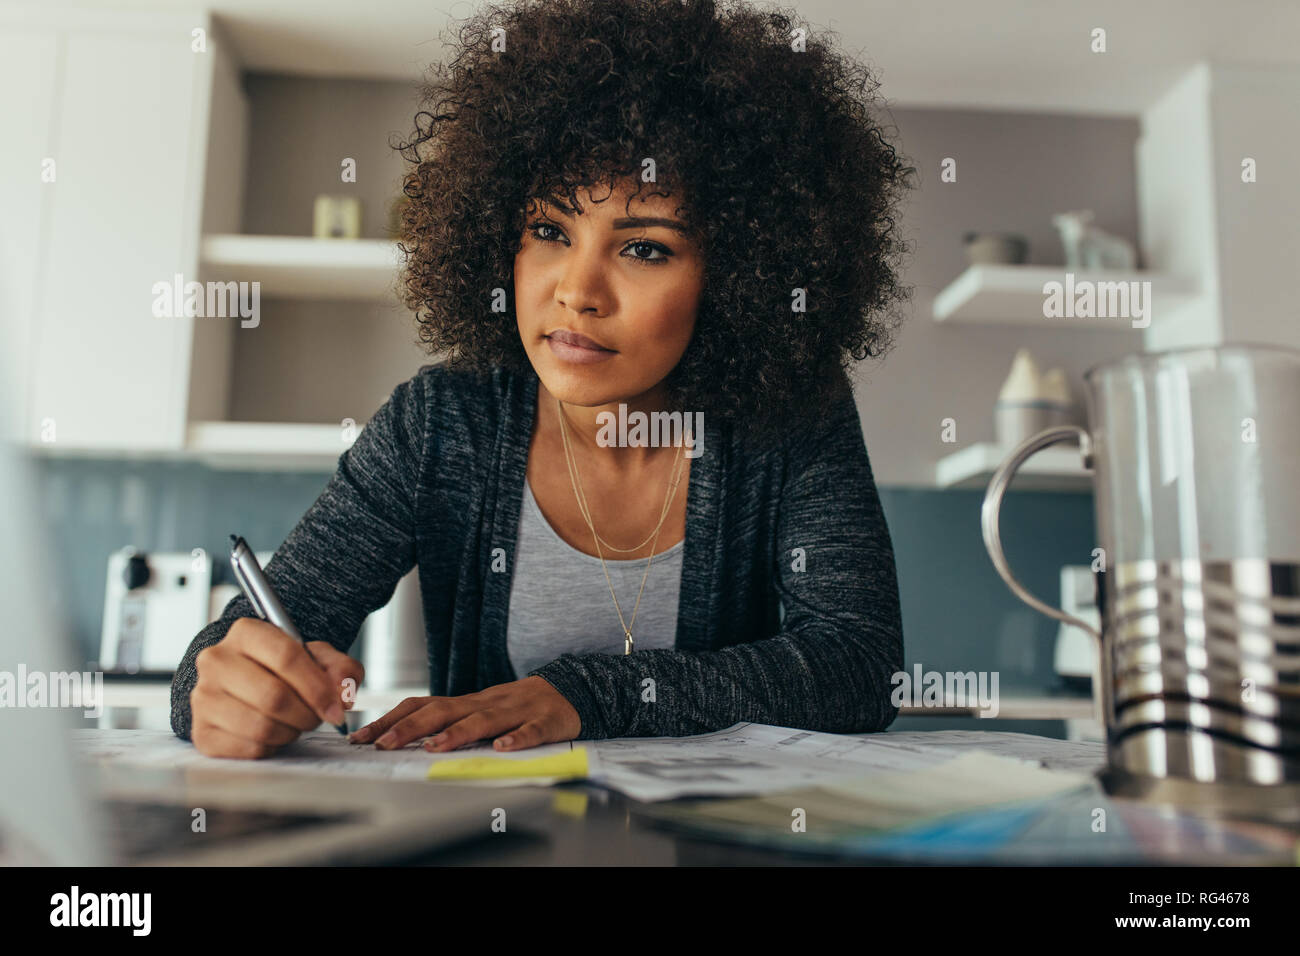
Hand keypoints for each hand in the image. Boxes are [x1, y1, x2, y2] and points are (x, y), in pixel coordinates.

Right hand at [189, 617, 363, 758]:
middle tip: (316, 718)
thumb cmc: (282, 670)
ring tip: (294, 723)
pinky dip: (271, 747)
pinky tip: (272, 734)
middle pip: (274, 696)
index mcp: (246, 633)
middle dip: (307, 714)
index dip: (318, 688)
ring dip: (290, 732)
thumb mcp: (317, 658)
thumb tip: (342, 693)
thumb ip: (340, 669)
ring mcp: (203, 696)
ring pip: (261, 726)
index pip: (287, 657)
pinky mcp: (201, 731)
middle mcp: (217, 660)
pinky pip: (248, 748)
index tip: (337, 708)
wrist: (243, 683)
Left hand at [349, 676, 580, 751]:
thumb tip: (397, 736)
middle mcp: (484, 704)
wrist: (565, 691)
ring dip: (457, 734)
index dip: (390, 721)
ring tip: (434, 747)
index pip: (420, 706)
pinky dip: (516, 739)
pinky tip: (503, 749)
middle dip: (411, 728)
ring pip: (483, 721)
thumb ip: (444, 720)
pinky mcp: (544, 722)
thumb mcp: (475, 710)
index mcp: (465, 703)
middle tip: (384, 745)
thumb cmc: (514, 706)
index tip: (361, 738)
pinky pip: (529, 732)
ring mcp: (514, 711)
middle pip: (443, 711)